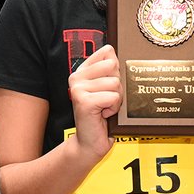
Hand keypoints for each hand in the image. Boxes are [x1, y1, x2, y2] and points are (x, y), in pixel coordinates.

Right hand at [68, 44, 122, 161]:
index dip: (115, 69)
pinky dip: (113, 108)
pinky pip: (113, 97)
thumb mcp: (106, 88)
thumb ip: (110, 70)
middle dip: (117, 85)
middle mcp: (76, 77)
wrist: (89, 142)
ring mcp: (78, 88)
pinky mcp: (84, 101)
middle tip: (107, 99)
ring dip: (116, 99)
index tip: (107, 84)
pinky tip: (103, 114)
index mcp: (81, 71)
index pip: (108, 52)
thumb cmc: (101, 116)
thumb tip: (113, 51)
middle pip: (113, 67)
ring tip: (104, 108)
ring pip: (115, 83)